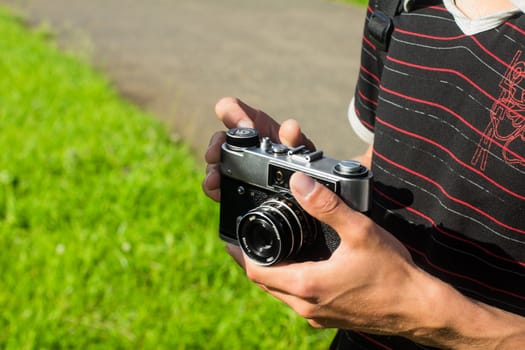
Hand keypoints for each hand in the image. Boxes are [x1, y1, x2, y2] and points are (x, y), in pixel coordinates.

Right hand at [202, 97, 314, 201]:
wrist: (307, 195)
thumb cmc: (304, 167)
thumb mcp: (303, 152)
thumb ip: (297, 139)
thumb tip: (290, 127)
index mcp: (259, 128)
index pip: (236, 110)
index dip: (233, 112)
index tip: (238, 122)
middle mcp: (245, 145)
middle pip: (220, 137)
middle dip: (216, 143)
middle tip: (216, 154)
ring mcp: (237, 166)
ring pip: (215, 162)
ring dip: (212, 168)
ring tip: (215, 178)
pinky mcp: (234, 187)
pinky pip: (217, 185)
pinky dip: (214, 187)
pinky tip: (217, 191)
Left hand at [227, 170, 426, 333]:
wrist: (419, 309)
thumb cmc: (392, 273)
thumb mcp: (359, 231)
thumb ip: (326, 206)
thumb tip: (298, 183)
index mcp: (307, 284)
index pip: (255, 272)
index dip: (239, 254)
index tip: (231, 239)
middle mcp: (306, 305)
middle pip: (264, 284)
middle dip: (253, 262)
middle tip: (249, 240)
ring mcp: (317, 316)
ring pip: (281, 294)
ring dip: (272, 273)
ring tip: (272, 249)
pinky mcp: (329, 319)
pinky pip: (298, 301)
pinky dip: (291, 283)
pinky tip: (303, 268)